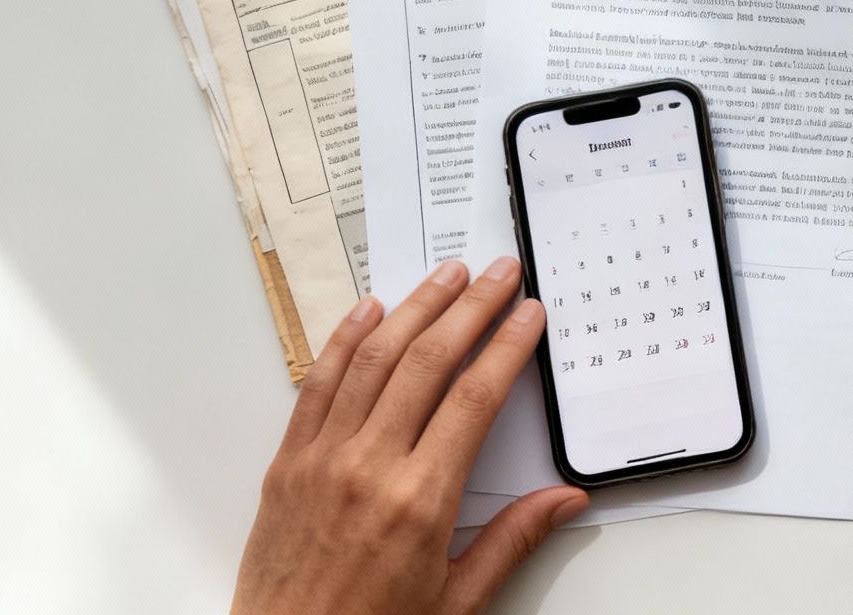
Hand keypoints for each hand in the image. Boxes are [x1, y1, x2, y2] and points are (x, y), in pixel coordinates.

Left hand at [232, 257, 587, 614]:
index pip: (475, 398)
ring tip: (447, 274)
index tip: (528, 314)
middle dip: (471, 307)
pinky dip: (345, 340)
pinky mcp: (287, 462)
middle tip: (500, 272)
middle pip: (429, 361)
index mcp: (420, 501)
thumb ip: (512, 539)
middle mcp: (369, 467)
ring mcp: (322, 458)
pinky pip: (318, 384)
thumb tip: (565, 500)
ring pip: (374, 359)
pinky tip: (370, 311)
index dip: (506, 346)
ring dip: (415, 307)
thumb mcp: (457, 600)